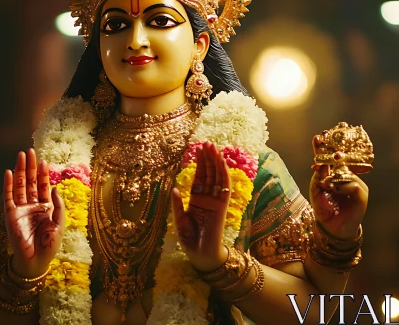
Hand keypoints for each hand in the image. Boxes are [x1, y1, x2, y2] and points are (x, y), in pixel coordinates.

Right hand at [4, 149, 64, 278]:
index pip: (43, 186)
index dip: (43, 173)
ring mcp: (20, 209)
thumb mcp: (59, 224)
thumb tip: (54, 187)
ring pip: (19, 186)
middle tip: (29, 151)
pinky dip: (8, 184)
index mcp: (45, 207)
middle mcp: (32, 205)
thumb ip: (58, 205)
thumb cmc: (49, 245)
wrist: (36, 260)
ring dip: (19, 171)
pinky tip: (8, 172)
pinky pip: (8, 197)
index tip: (43, 160)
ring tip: (20, 156)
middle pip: (30, 181)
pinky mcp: (10, 215)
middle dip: (30, 167)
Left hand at [171, 142, 229, 271]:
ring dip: (217, 162)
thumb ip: (177, 204)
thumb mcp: (179, 220)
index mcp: (196, 199)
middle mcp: (207, 198)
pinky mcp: (222, 206)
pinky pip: (224, 188)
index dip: (200, 163)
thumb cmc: (189, 239)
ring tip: (214, 148)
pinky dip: (223, 175)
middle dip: (209, 158)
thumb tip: (174, 189)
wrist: (201, 254)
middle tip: (208, 143)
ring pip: (217, 178)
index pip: (200, 177)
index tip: (200, 149)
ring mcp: (215, 201)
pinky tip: (222, 163)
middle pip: (209, 174)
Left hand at [309, 164, 368, 240]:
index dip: (325, 157)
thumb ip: (317, 179)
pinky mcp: (362, 196)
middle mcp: (348, 180)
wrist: (332, 229)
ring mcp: (357, 187)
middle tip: (324, 181)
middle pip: (342, 165)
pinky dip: (344, 187)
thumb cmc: (324, 212)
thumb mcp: (316, 193)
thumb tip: (320, 165)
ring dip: (336, 180)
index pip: (335, 163)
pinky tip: (337, 192)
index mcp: (338, 178)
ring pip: (348, 174)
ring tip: (330, 189)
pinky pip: (354, 185)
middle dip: (331, 171)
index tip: (315, 154)